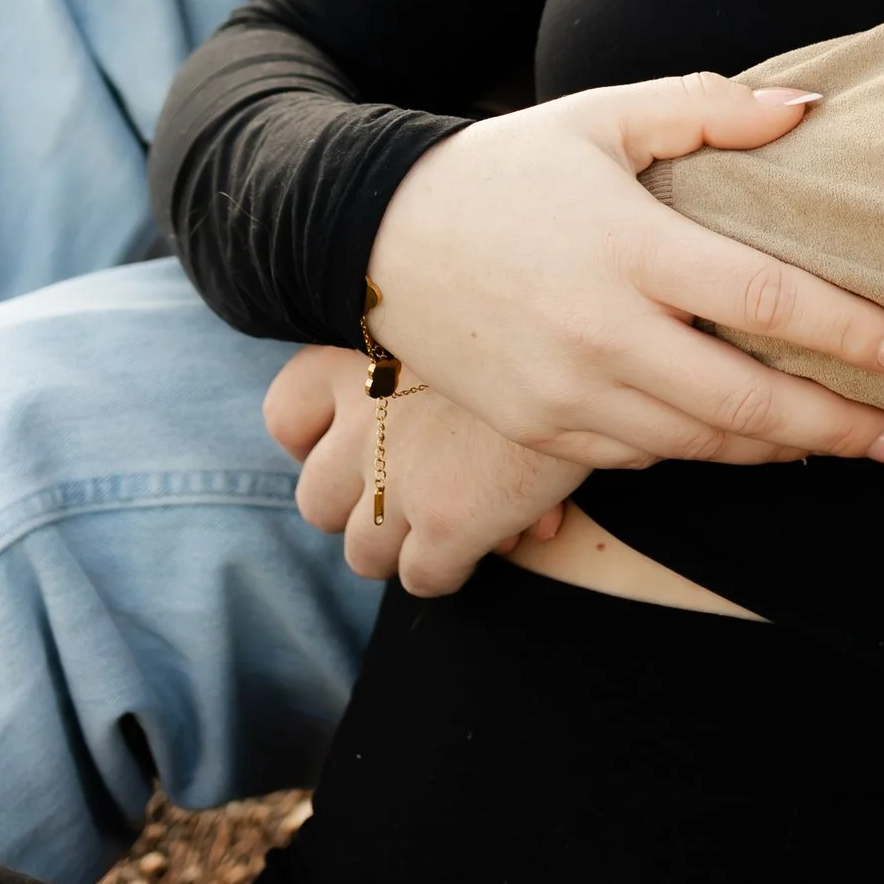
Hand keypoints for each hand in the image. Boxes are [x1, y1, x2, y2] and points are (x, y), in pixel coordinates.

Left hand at [263, 345, 584, 595]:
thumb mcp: (471, 318)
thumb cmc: (542, 306)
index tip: (352, 445)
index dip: (314, 444)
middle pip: (316, 500)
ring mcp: (396, 477)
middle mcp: (360, 419)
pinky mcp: (444, 523)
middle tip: (411, 496)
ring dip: (402, 547)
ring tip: (451, 526)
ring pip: (361, 553)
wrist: (598, 331)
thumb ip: (446, 369)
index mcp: (354, 354)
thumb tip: (460, 416)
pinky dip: (449, 570)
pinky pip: (423, 577)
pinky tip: (490, 543)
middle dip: (358, 509)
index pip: (286, 414)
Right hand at [364, 73, 883, 472]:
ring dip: (782, 450)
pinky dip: (705, 452)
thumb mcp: (603, 118)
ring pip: (703, 445)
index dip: (857, 336)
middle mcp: (604, 333)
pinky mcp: (539, 431)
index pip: (770, 303)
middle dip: (841, 428)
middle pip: (749, 405)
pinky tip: (748, 441)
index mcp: (631, 247)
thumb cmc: (504, 168)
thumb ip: (710, 110)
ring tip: (846, 442)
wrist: (372, 238)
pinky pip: (645, 456)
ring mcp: (569, 394)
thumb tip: (810, 109)